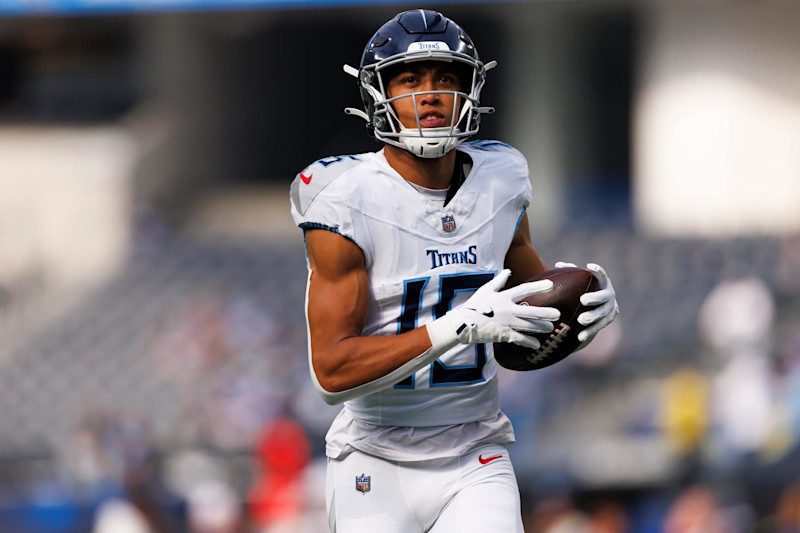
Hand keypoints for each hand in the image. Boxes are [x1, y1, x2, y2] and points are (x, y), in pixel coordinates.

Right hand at [427, 269, 559, 350]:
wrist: (462, 324)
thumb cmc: (474, 305)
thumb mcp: (485, 290)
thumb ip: (499, 281)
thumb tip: (508, 270)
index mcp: (503, 297)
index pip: (524, 289)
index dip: (538, 286)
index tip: (551, 284)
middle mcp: (507, 309)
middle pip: (530, 311)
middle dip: (545, 313)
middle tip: (557, 314)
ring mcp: (505, 323)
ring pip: (527, 326)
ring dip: (540, 327)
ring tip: (551, 328)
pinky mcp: (502, 334)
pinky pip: (518, 339)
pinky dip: (528, 342)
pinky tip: (537, 345)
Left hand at [555, 261, 618, 343]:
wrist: (593, 308)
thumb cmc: (582, 290)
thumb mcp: (577, 282)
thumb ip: (570, 272)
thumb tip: (558, 265)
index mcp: (602, 283)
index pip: (602, 275)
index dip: (598, 271)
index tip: (589, 266)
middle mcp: (609, 295)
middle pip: (604, 296)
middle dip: (595, 298)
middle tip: (583, 300)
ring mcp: (610, 308)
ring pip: (603, 313)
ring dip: (593, 316)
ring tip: (581, 320)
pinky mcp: (608, 320)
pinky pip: (599, 326)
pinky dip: (590, 331)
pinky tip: (580, 336)